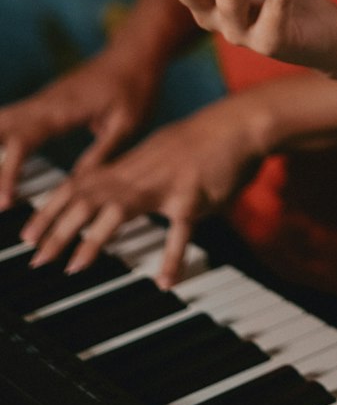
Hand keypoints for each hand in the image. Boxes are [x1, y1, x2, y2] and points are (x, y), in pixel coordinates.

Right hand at [0, 52, 161, 210]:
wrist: (134, 52)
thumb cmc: (134, 86)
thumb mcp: (127, 124)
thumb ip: (101, 154)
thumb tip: (76, 185)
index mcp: (63, 109)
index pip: (24, 142)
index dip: (8, 172)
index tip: (3, 201)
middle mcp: (44, 102)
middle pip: (0, 130)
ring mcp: (41, 100)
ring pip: (0, 120)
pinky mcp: (43, 101)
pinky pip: (10, 119)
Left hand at [21, 99, 265, 287]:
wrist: (240, 123)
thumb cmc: (204, 138)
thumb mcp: (160, 150)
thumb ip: (136, 172)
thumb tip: (115, 191)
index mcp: (131, 163)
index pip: (79, 185)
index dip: (51, 209)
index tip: (28, 234)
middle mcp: (141, 173)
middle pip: (88, 199)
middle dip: (58, 229)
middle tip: (36, 258)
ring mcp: (165, 186)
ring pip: (120, 210)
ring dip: (93, 240)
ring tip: (73, 267)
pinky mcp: (193, 197)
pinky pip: (180, 231)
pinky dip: (172, 257)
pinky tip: (165, 281)